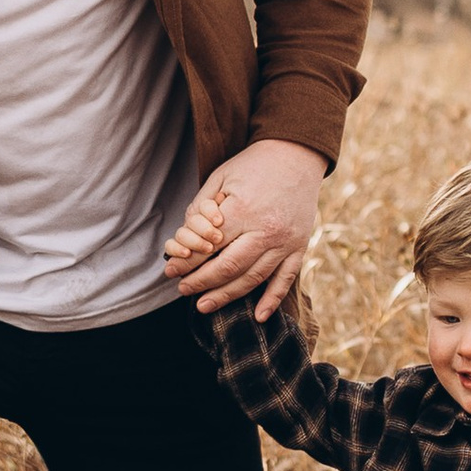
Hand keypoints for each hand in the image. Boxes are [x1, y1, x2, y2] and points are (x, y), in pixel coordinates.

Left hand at [161, 140, 325, 319]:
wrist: (297, 154)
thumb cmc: (253, 165)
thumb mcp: (220, 178)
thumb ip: (201, 208)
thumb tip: (184, 239)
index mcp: (244, 210)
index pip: (208, 247)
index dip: (187, 262)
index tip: (171, 271)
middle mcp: (266, 230)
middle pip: (229, 268)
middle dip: (202, 283)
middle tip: (184, 291)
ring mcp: (286, 241)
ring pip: (253, 278)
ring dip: (227, 296)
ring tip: (205, 306)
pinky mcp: (299, 246)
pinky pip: (285, 279)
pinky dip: (272, 300)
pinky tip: (257, 316)